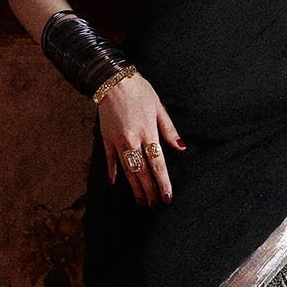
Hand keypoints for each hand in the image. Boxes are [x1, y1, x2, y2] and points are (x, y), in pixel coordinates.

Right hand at [99, 72, 184, 207]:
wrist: (111, 79)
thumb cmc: (139, 90)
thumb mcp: (159, 106)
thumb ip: (169, 129)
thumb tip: (181, 148)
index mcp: (147, 131)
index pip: (157, 163)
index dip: (163, 182)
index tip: (167, 198)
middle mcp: (131, 139)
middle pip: (141, 172)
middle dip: (149, 191)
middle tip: (154, 206)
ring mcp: (117, 140)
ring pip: (127, 170)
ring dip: (134, 188)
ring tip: (140, 202)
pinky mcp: (106, 137)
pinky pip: (110, 159)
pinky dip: (113, 172)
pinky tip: (115, 184)